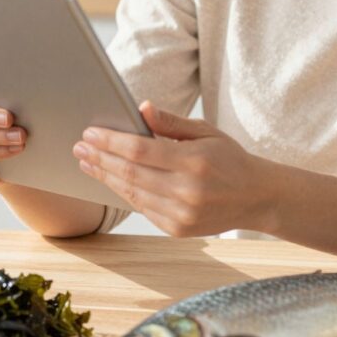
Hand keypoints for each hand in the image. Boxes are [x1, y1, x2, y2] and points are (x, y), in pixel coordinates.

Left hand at [73, 101, 275, 236]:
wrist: (257, 198)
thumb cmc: (230, 159)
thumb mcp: (206, 132)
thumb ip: (172, 122)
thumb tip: (141, 108)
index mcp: (194, 162)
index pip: (140, 151)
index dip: (110, 142)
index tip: (90, 133)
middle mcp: (187, 191)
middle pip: (130, 174)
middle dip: (100, 158)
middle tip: (79, 147)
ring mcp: (181, 214)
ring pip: (132, 194)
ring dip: (105, 177)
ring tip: (87, 162)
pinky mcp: (177, 229)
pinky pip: (142, 208)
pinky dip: (123, 193)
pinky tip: (110, 179)